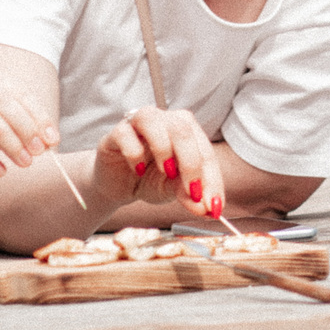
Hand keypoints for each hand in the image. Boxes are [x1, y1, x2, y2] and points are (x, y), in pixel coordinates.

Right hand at [94, 107, 227, 218]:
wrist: (117, 186)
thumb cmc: (149, 180)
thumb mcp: (173, 190)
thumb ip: (189, 195)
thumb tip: (207, 209)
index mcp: (186, 130)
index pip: (204, 150)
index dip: (212, 178)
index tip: (214, 206)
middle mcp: (163, 120)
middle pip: (182, 128)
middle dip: (192, 163)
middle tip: (192, 192)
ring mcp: (137, 124)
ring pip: (153, 120)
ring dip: (163, 148)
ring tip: (166, 171)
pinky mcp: (115, 133)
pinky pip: (124, 133)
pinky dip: (133, 153)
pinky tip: (138, 170)